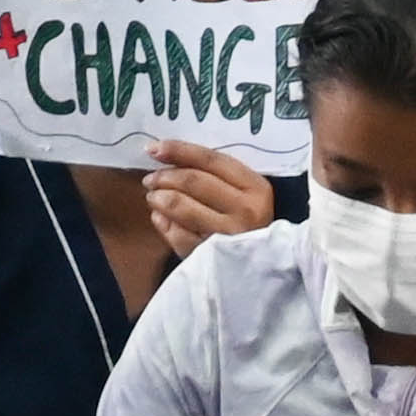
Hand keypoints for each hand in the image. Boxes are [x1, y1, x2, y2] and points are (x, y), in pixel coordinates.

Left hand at [142, 137, 271, 263]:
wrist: (264, 268)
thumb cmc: (250, 223)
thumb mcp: (245, 194)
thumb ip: (215, 175)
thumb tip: (168, 158)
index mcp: (256, 187)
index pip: (211, 160)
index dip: (179, 150)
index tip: (154, 148)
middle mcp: (245, 210)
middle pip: (193, 181)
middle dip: (165, 176)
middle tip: (150, 179)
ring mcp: (229, 235)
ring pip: (182, 207)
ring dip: (160, 198)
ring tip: (153, 197)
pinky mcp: (213, 256)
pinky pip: (177, 235)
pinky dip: (163, 223)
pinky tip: (159, 218)